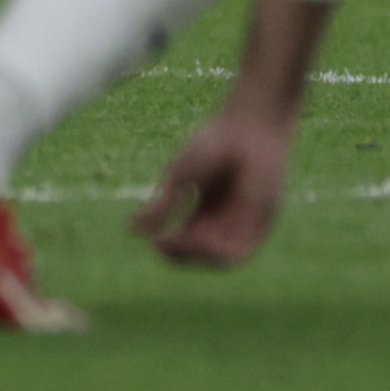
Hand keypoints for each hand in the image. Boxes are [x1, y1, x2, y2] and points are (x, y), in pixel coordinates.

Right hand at [132, 113, 292, 265]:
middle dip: (179, 253)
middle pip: (198, 254)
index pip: (184, 242)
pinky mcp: (258, 227)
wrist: (246, 131)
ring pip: (216, 259)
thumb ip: (161, 206)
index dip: (168, 248)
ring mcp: (241, 226)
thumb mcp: (179, 179)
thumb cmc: (212, 146)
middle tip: (162, 243)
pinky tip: (201, 240)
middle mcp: (223, 223)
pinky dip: (215, 254)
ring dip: (195, 255)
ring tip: (179, 239)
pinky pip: (236, 255)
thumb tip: (131, 230)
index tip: (153, 241)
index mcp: (204, 211)